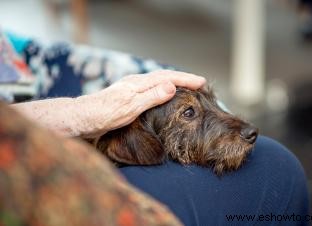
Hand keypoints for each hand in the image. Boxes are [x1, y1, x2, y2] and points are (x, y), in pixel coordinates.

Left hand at [76, 70, 205, 137]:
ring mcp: (130, 88)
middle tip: (198, 82)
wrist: (81, 118)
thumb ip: (151, 96)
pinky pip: (150, 88)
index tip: (202, 82)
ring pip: (157, 82)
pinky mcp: (126, 96)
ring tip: (185, 86)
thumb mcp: (131, 107)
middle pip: (164, 76)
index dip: (186, 79)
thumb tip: (173, 86)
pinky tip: (161, 94)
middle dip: (182, 78)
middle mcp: (135, 82)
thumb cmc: (104, 115)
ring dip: (173, 82)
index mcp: (138, 83)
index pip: (168, 78)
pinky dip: (162, 89)